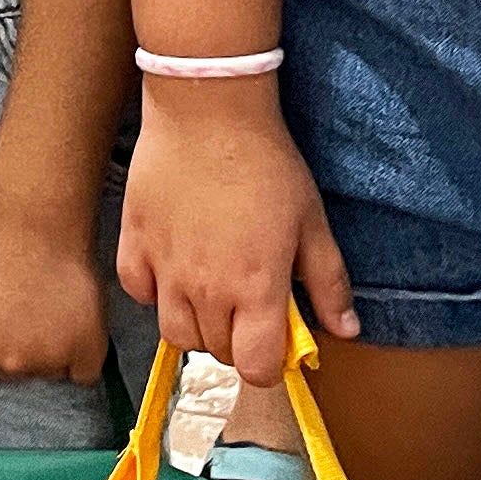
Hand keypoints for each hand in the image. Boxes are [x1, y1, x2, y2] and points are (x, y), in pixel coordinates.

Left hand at [0, 191, 111, 383]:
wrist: (38, 218)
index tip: (1, 326)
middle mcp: (4, 363)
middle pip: (13, 372)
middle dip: (19, 346)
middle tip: (29, 308)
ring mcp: (46, 362)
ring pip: (50, 371)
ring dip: (53, 348)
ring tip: (53, 304)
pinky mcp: (86, 352)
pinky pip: (84, 372)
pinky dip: (84, 354)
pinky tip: (76, 322)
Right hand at [118, 74, 353, 387]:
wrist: (207, 111)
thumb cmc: (266, 164)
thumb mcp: (311, 222)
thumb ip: (328, 283)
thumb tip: (346, 331)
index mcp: (256, 288)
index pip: (255, 368)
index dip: (267, 363)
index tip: (273, 339)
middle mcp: (206, 290)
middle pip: (217, 352)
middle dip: (237, 338)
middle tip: (248, 301)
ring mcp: (165, 270)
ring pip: (176, 333)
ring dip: (197, 322)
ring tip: (212, 288)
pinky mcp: (134, 245)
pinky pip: (140, 295)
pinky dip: (156, 291)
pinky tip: (175, 265)